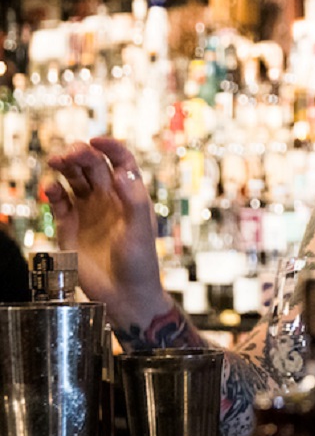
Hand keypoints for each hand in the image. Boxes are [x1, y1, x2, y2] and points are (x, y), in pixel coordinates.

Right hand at [45, 137, 167, 325]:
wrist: (124, 294)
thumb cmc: (140, 262)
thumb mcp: (141, 229)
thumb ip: (133, 200)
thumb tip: (122, 172)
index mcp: (130, 195)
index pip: (121, 162)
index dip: (110, 147)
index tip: (96, 140)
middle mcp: (108, 199)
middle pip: (92, 166)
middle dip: (81, 155)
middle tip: (70, 153)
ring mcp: (88, 212)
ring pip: (73, 180)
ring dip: (64, 168)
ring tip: (57, 162)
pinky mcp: (69, 227)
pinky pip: (59, 203)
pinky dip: (53, 193)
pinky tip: (51, 189)